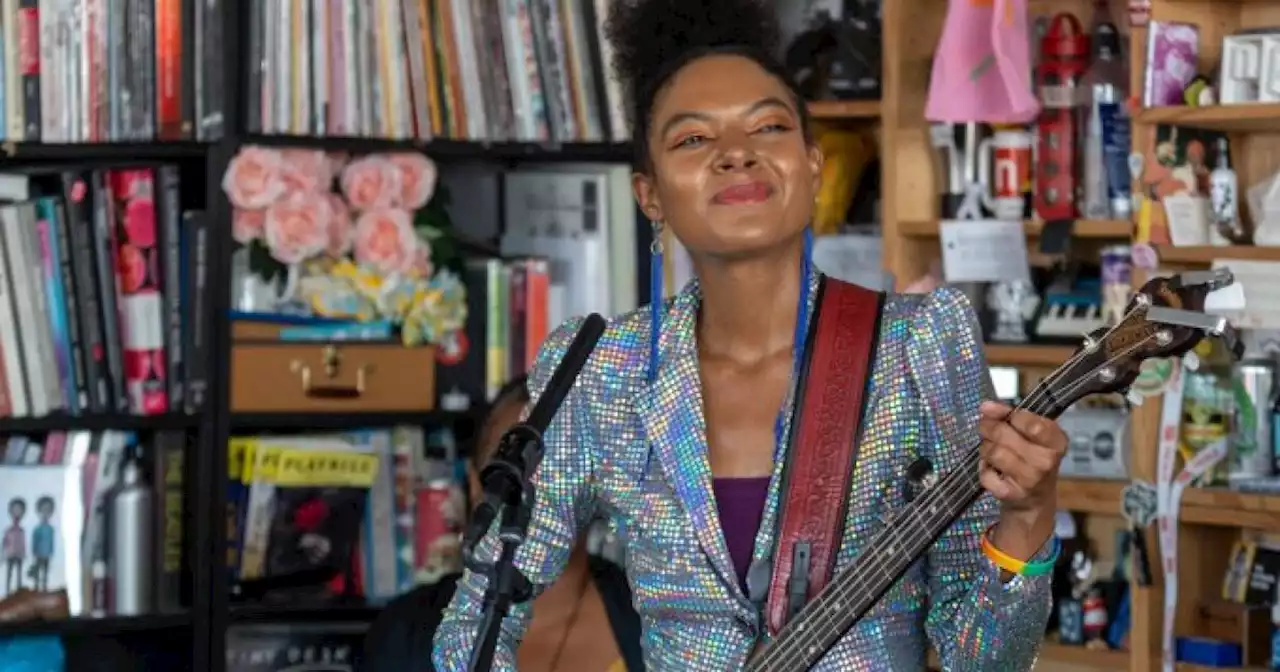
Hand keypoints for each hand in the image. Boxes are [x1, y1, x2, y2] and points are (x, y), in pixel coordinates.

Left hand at [977, 400, 1068, 557]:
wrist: (1035, 498)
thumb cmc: (1032, 457)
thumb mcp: (1030, 433)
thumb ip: (1010, 415)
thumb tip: (986, 406)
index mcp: (1057, 441)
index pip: (1033, 424)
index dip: (1011, 416)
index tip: (1004, 415)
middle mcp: (1047, 461)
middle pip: (1004, 435)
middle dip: (989, 428)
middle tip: (985, 428)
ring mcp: (1030, 480)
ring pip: (994, 452)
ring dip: (986, 448)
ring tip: (991, 450)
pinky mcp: (1011, 494)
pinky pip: (985, 474)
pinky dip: (984, 469)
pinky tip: (992, 469)